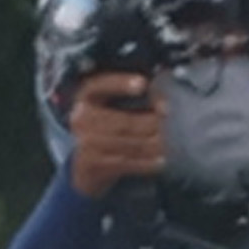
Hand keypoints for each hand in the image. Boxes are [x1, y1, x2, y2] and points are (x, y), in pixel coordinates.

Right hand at [62, 71, 167, 198]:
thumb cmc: (103, 127)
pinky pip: (126, 163)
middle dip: (150, 123)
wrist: (81, 163)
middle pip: (124, 122)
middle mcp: (82, 119)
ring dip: (152, 145)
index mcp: (86, 97)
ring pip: (128, 144)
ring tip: (167, 142)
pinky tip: (160, 160)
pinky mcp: (93, 164)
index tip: (143, 84)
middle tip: (168, 123)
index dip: (121, 84)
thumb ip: (133, 98)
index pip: (102, 85)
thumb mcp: (108, 106)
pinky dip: (146, 163)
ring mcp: (85, 143)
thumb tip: (162, 100)